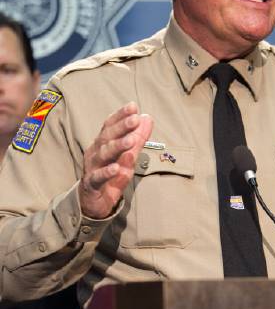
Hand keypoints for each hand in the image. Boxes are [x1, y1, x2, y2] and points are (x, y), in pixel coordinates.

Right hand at [78, 102, 152, 218]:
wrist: (94, 202)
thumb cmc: (111, 174)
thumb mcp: (128, 155)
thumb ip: (138, 138)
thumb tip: (147, 118)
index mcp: (103, 143)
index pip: (110, 125)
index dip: (121, 115)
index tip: (133, 106)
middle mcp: (96, 152)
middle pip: (107, 137)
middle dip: (121, 127)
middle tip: (135, 119)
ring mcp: (92, 167)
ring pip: (103, 155)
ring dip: (117, 146)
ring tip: (130, 140)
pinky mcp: (92, 184)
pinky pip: (98, 177)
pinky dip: (107, 172)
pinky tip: (117, 168)